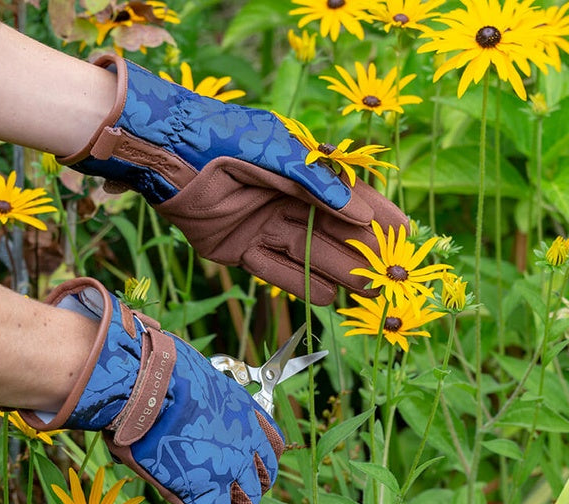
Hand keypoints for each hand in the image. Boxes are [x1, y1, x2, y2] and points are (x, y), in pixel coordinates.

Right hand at [18, 278, 282, 503]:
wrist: (144, 384)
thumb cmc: (154, 375)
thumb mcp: (190, 385)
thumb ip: (197, 407)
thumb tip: (174, 406)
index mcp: (245, 412)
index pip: (273, 446)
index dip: (263, 463)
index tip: (249, 470)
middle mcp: (247, 441)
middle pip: (263, 479)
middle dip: (247, 493)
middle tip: (226, 503)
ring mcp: (232, 468)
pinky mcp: (208, 492)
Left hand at [61, 55, 408, 304]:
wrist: (163, 153)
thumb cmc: (221, 138)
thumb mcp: (274, 152)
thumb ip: (315, 183)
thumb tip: (361, 213)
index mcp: (299, 171)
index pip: (347, 197)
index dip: (377, 215)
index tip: (406, 234)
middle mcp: (284, 200)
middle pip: (331, 232)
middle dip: (362, 252)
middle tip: (393, 277)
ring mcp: (261, 226)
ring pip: (307, 254)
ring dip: (337, 273)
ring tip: (368, 294)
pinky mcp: (237, 249)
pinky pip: (274, 270)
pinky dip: (298, 284)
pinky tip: (328, 299)